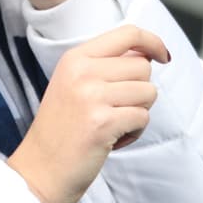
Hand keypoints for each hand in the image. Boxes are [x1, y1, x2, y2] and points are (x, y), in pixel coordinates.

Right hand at [6, 25, 168, 202]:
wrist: (40, 168)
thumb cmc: (61, 128)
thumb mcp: (72, 83)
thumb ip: (103, 65)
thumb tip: (147, 54)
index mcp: (75, 58)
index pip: (127, 34)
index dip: (152, 42)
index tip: (162, 55)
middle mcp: (82, 71)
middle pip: (142, 66)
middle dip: (140, 89)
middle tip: (117, 108)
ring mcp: (92, 96)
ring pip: (148, 92)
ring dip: (139, 111)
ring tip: (114, 124)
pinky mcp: (103, 123)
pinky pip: (143, 117)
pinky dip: (135, 131)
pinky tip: (113, 139)